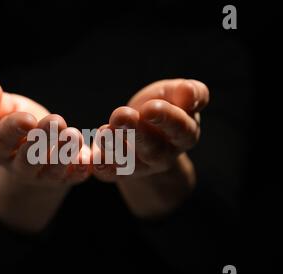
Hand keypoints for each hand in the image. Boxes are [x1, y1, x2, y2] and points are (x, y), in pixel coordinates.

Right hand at [0, 79, 90, 187]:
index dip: (14, 129)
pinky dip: (81, 169)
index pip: (3, 140)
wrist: (37, 148)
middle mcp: (20, 167)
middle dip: (42, 140)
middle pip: (28, 159)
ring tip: (74, 134)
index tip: (28, 118)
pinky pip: (74, 176)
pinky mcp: (65, 178)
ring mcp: (43, 176)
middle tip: (56, 121)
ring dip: (64, 154)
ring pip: (53, 170)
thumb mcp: (2, 110)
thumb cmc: (17, 122)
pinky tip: (87, 157)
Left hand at [92, 79, 208, 181]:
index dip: (167, 119)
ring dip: (114, 147)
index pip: (180, 129)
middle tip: (121, 116)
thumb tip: (189, 91)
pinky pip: (108, 172)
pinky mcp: (117, 172)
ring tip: (104, 130)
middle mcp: (163, 155)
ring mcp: (140, 166)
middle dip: (136, 133)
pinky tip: (92, 155)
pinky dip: (100, 165)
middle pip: (152, 148)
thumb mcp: (177, 95)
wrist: (144, 129)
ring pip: (128, 162)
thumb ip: (190, 93)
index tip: (150, 108)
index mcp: (184, 135)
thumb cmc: (164, 106)